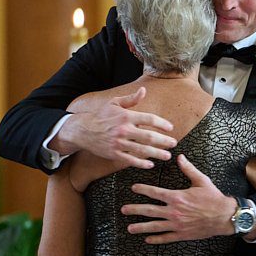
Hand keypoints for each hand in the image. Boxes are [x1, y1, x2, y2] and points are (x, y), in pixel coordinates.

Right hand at [53, 87, 175, 168]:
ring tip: (167, 156)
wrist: (81, 130)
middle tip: (174, 143)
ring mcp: (118, 142)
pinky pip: (130, 160)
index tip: (171, 128)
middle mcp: (123, 129)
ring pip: (142, 149)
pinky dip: (141, 163)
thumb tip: (144, 90)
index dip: (162, 123)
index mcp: (125, 116)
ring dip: (157, 153)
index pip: (149, 119)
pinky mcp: (113, 153)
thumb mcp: (114, 103)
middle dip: (163, 141)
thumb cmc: (100, 115)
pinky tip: (151, 164)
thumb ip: (131, 99)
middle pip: (148, 136)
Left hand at [121, 154, 240, 242]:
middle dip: (135, 209)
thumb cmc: (214, 198)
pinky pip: (166, 238)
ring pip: (154, 226)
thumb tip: (180, 157)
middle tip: (124, 210)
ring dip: (141, 227)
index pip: (155, 192)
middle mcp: (174, 211)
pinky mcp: (182, 234)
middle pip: (150, 210)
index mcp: (177, 197)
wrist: (225, 216)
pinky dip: (156, 239)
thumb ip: (188, 169)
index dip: (143, 189)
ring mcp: (177, 224)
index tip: (134, 188)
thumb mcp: (201, 181)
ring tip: (130, 228)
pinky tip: (147, 239)